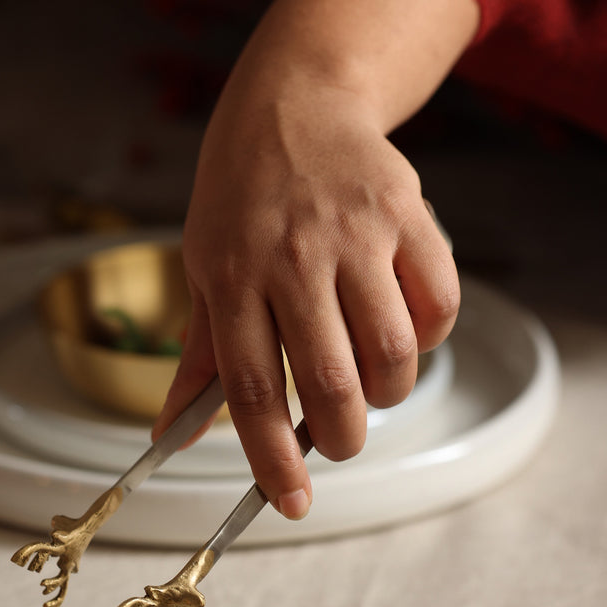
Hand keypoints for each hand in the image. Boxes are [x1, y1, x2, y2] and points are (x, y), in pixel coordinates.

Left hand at [154, 86, 459, 519]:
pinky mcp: (408, 214)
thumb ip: (199, 360)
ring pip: (391, 352)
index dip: (273, 458)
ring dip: (387, 393)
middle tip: (338, 441)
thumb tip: (169, 437)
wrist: (293, 104)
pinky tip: (400, 330)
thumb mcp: (203, 271)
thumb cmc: (240, 203)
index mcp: (232, 280)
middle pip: (329, 381)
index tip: (291, 503)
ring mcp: (356, 233)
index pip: (250, 391)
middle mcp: (293, 257)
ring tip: (369, 384)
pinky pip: (437, 306)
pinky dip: (427, 338)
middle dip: (341, 437)